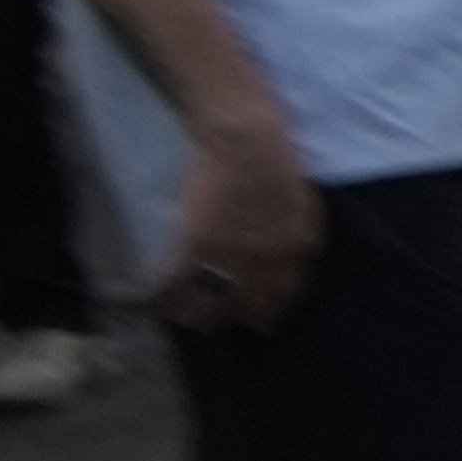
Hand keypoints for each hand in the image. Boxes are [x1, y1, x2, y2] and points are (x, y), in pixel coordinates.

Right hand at [152, 111, 319, 330]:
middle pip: (249, 309)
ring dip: (197, 314)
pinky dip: (164, 296)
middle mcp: (266, 264)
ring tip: (188, 316)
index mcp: (295, 251)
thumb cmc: (279, 162)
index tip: (255, 314)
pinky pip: (175, 285)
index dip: (267, 308)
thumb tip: (296, 260)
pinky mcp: (195, 246)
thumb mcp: (306, 204)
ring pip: (210, 306)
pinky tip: (156, 299)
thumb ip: (301, 236)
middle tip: (218, 319)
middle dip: (235, 317)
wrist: (247, 141)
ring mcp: (229, 258)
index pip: (282, 296)